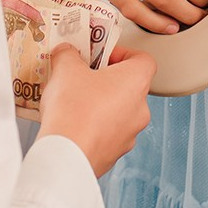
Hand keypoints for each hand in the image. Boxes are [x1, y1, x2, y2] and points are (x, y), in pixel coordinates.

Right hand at [39, 44, 154, 176]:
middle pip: (128, 86)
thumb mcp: (66, 68)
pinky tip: (71, 123)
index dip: (122, 53)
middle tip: (82, 77)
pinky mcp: (114, 154)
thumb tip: (66, 53)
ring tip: (72, 102)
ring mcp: (129, 135)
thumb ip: (68, 54)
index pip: (143, 59)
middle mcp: (140, 109)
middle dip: (105, 79)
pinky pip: (107, 133)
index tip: (101, 54)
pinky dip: (93, 126)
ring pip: (118, 112)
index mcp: (136, 82)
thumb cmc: (73, 111)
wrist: (65, 155)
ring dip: (99, 104)